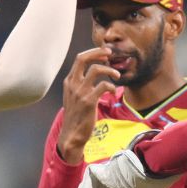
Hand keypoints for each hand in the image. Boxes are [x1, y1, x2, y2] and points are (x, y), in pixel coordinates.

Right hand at [57, 47, 119, 164]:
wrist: (72, 135)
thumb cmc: (76, 116)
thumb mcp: (73, 97)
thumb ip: (79, 85)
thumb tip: (91, 74)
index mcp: (69, 81)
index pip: (79, 59)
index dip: (93, 53)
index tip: (104, 54)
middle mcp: (73, 84)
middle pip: (83, 58)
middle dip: (98, 52)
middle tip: (110, 54)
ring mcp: (80, 92)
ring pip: (96, 69)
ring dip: (110, 70)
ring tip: (117, 75)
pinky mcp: (89, 101)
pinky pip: (104, 85)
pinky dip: (112, 86)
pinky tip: (114, 92)